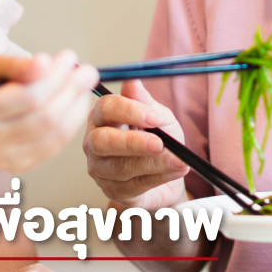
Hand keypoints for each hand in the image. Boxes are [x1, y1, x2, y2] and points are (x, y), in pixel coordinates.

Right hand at [0, 51, 98, 172]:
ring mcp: (3, 158)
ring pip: (53, 134)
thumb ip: (15, 64)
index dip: (54, 76)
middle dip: (71, 90)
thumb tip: (47, 62)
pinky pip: (52, 147)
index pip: (27, 96)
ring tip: (84, 85)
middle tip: (86, 70)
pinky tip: (75, 105)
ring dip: (76, 107)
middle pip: (44, 116)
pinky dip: (70, 125)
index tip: (69, 56)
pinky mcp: (17, 166)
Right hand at [83, 78, 188, 210]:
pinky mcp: (112, 191)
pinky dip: (159, 177)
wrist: (168, 173)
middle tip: (160, 143)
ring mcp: (100, 169)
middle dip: (133, 142)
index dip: (129, 111)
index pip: (106, 108)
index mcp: (102, 117)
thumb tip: (132, 80)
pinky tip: (176, 171)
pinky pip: (135, 185)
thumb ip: (145, 102)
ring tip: (178, 160)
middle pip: (102, 141)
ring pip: (121, 167)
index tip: (155, 117)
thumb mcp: (157, 116)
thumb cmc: (158, 139)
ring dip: (153, 163)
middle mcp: (93, 142)